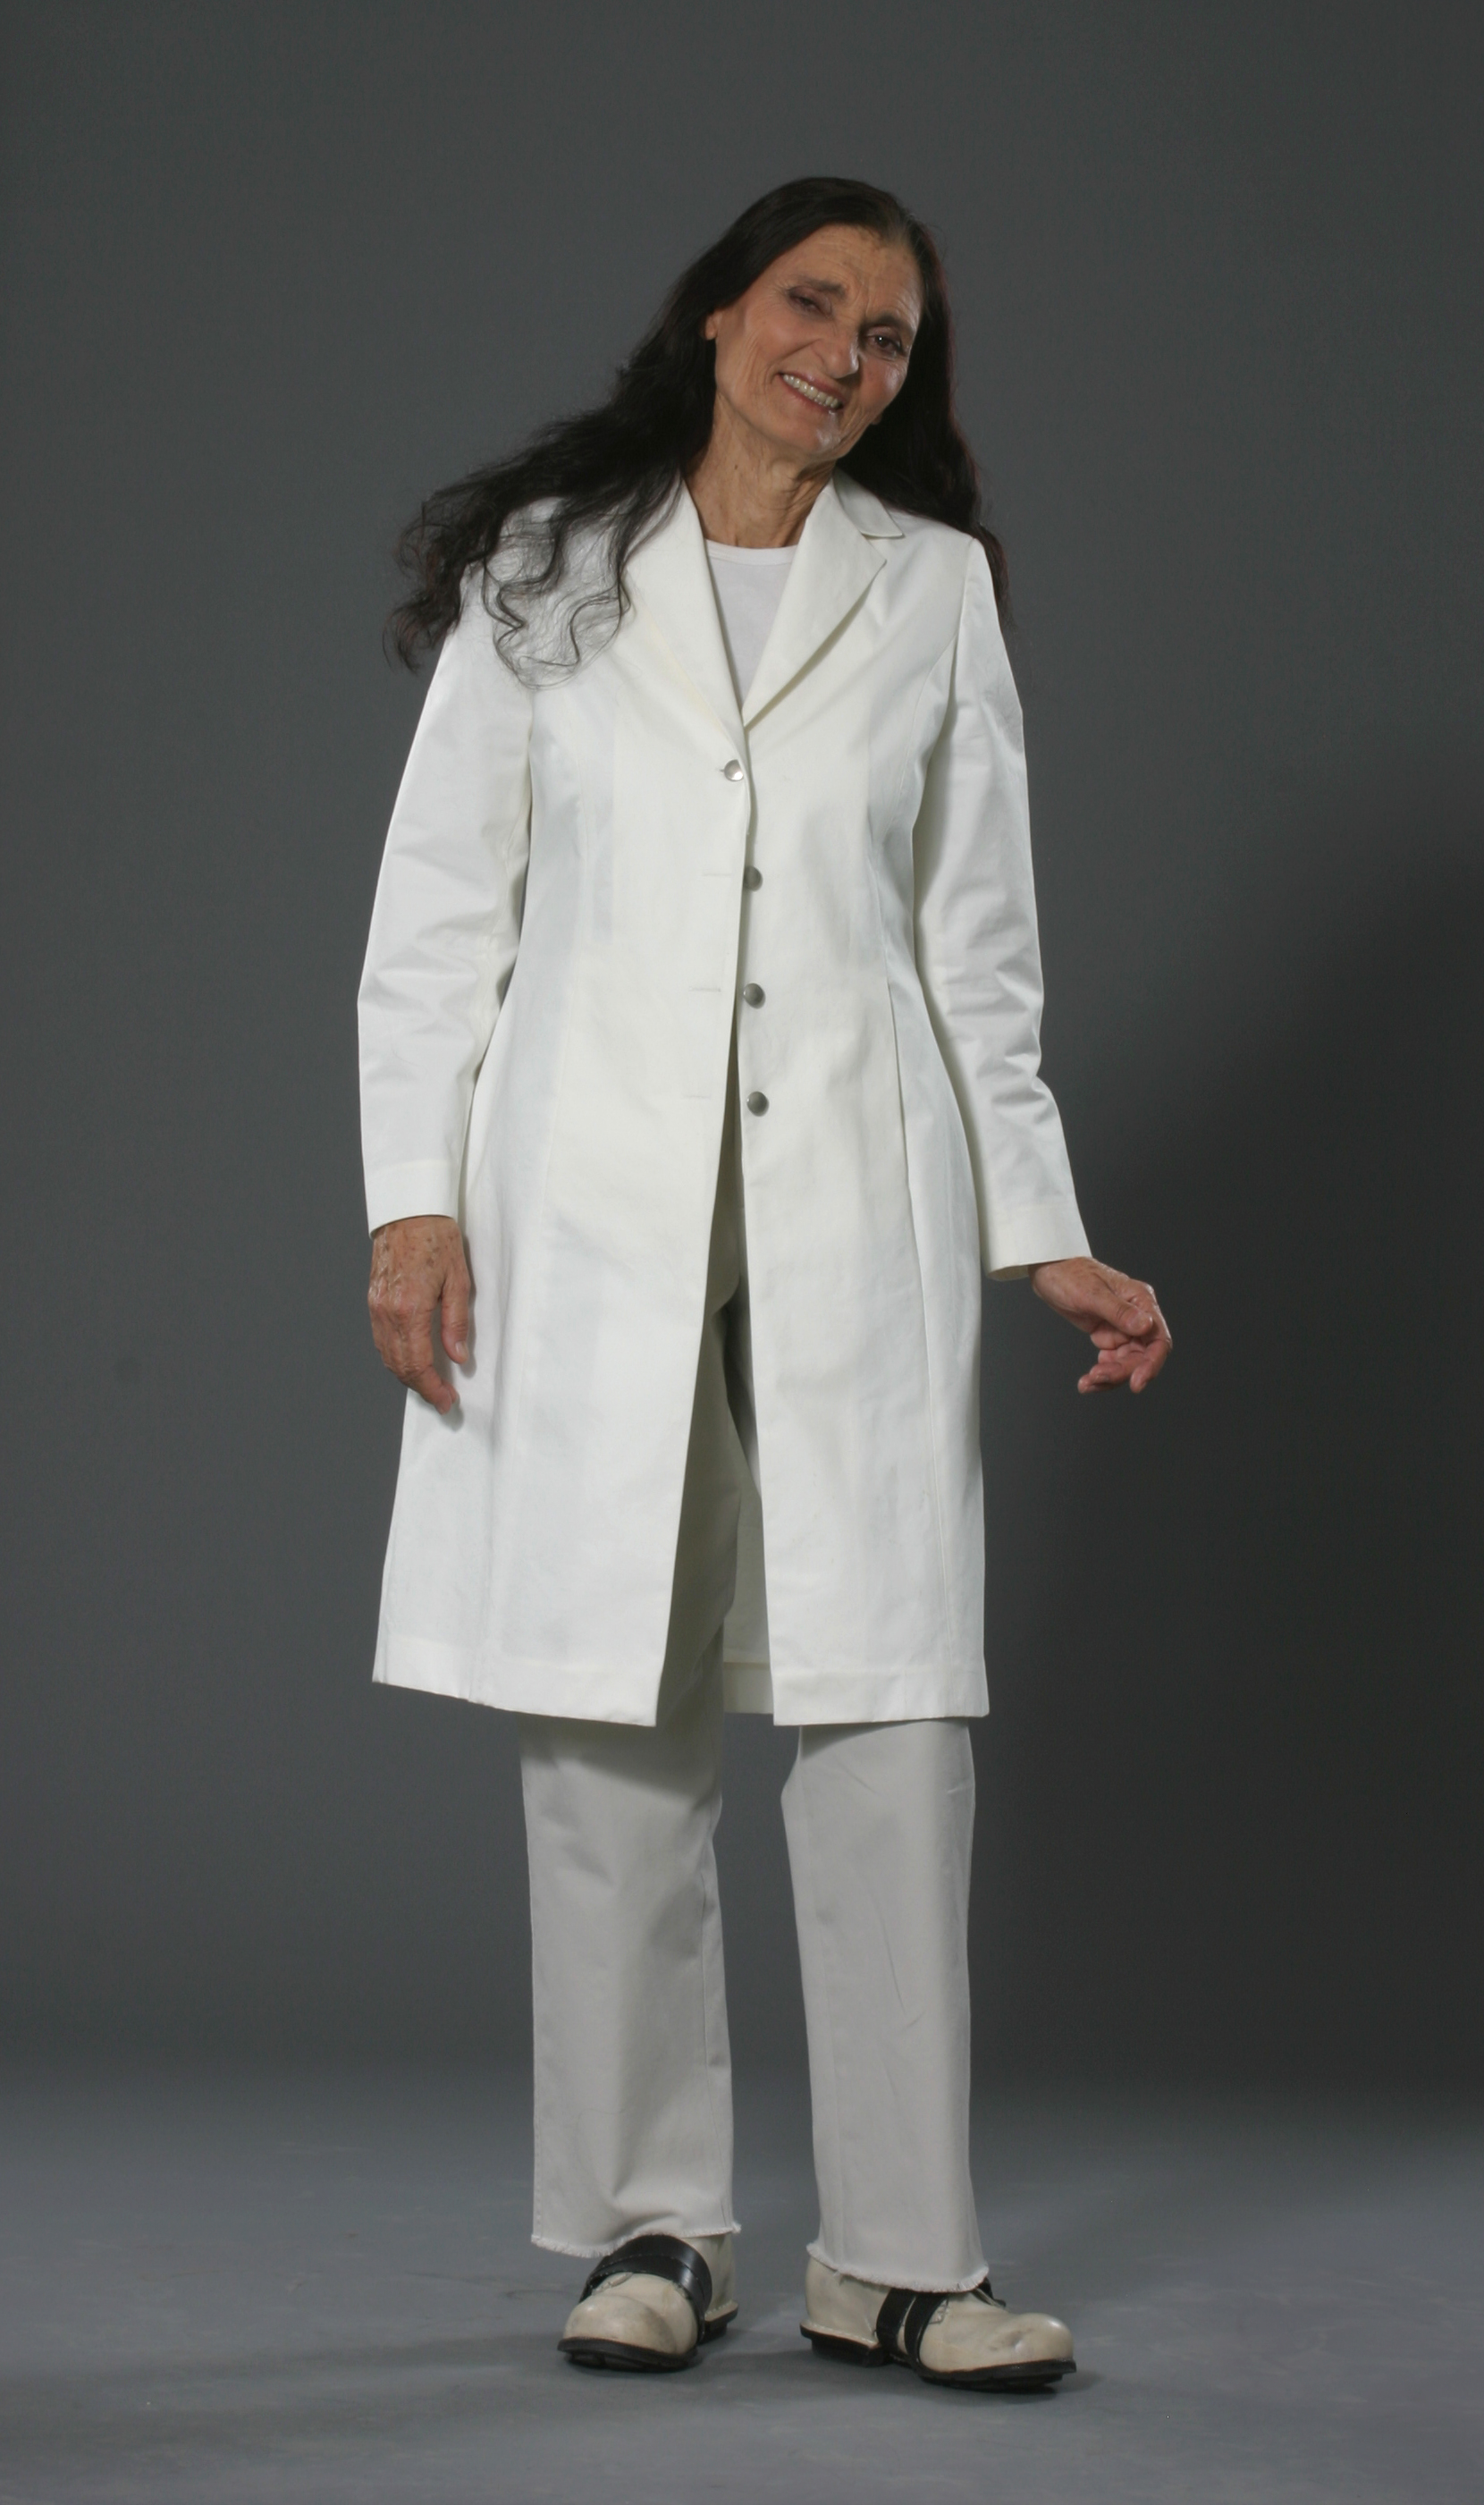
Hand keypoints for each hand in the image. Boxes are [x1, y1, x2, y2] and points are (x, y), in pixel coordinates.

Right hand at [368, 1215, 471, 1414]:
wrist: (409, 1209)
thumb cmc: (437, 1237)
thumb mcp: (459, 1280)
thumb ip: (456, 1322)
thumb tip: (457, 1357)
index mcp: (410, 1308)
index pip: (417, 1363)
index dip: (432, 1388)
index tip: (446, 1401)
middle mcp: (387, 1311)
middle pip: (398, 1365)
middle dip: (420, 1387)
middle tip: (441, 1399)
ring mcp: (376, 1305)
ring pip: (386, 1355)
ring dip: (406, 1375)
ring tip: (428, 1384)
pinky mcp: (373, 1299)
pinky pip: (380, 1338)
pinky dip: (394, 1356)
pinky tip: (410, 1360)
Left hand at [1029, 1256, 1170, 1393]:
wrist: (1049, 1271)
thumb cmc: (1070, 1274)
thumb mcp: (1092, 1294)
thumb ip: (1119, 1311)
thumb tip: (1146, 1326)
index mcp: (1141, 1301)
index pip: (1158, 1339)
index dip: (1152, 1363)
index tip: (1137, 1383)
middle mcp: (1137, 1316)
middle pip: (1142, 1356)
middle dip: (1122, 1372)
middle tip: (1096, 1377)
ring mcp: (1124, 1327)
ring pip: (1127, 1362)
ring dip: (1110, 1377)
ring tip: (1087, 1383)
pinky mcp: (1109, 1335)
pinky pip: (1113, 1361)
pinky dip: (1102, 1374)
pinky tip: (1088, 1380)